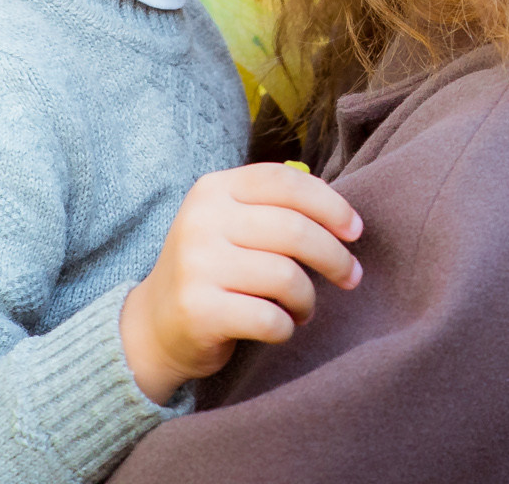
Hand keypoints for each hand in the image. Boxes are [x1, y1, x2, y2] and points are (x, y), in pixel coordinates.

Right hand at [119, 162, 362, 404]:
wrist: (153, 325)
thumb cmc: (212, 270)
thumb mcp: (230, 223)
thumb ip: (275, 208)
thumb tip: (344, 216)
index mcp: (213, 189)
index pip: (285, 182)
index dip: (330, 204)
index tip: (355, 230)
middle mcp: (202, 220)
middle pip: (294, 230)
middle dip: (335, 257)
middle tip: (351, 277)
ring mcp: (197, 265)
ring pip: (287, 277)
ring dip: (308, 299)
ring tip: (303, 308)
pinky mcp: (199, 310)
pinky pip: (271, 319)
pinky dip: (287, 328)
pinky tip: (281, 326)